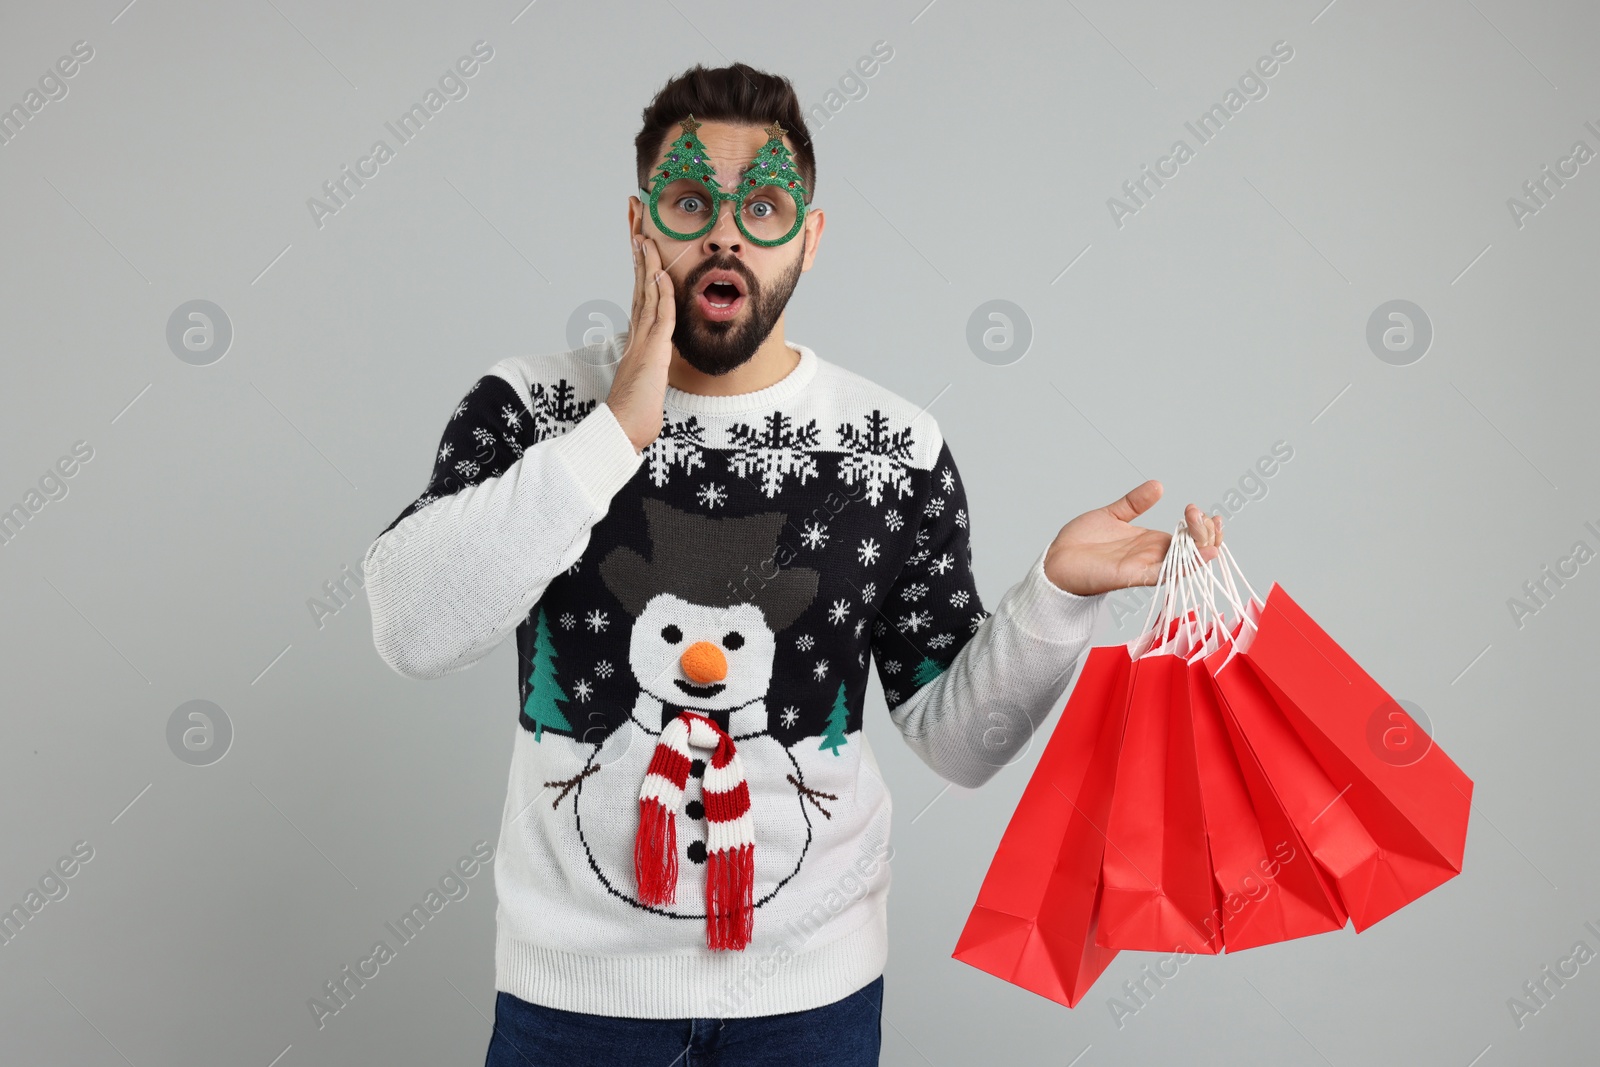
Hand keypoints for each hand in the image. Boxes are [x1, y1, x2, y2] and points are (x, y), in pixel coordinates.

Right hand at [605, 233, 676, 452]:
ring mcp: (643, 339)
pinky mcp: (653, 351)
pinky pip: (661, 316)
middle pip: (638, 281)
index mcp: (638, 335)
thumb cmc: (636, 409)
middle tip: (634, 221)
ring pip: (647, 292)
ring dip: (647, 262)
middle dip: (638, 249)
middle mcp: (637, 331)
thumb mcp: (650, 377)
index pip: (641, 291)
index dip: (641, 264)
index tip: (640, 240)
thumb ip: (654, 362)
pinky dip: (662, 293)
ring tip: (643, 233)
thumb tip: (660, 358)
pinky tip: (662, 274)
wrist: (623, 428)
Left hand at [1041, 480, 1222, 595]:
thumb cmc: (1081, 543)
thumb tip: (1158, 485)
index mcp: (1151, 542)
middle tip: (1196, 511)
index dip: (1204, 526)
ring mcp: (1145, 566)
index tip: (1205, 510)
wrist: (1057, 561)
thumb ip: (1135, 502)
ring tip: (1204, 523)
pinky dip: (1187, 565)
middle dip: (1206, 531)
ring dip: (1202, 544)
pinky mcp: (1134, 575)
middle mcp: (1153, 556)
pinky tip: (1204, 554)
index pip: (1190, 538)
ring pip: (1187, 561)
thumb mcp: (1112, 515)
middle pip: (1195, 549)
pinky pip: (1166, 573)